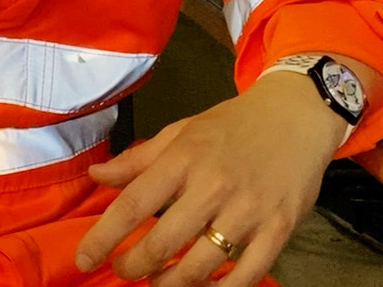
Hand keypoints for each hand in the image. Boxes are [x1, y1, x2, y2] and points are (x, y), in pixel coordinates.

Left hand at [75, 72, 347, 286]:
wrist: (297, 114)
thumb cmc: (234, 124)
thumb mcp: (181, 131)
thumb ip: (138, 159)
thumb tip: (96, 176)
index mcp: (184, 158)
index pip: (132, 205)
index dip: (103, 238)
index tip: (86, 258)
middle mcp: (213, 185)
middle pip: (162, 243)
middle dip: (133, 268)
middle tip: (124, 272)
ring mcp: (248, 210)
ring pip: (200, 266)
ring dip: (170, 284)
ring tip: (157, 282)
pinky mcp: (278, 229)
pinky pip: (245, 275)